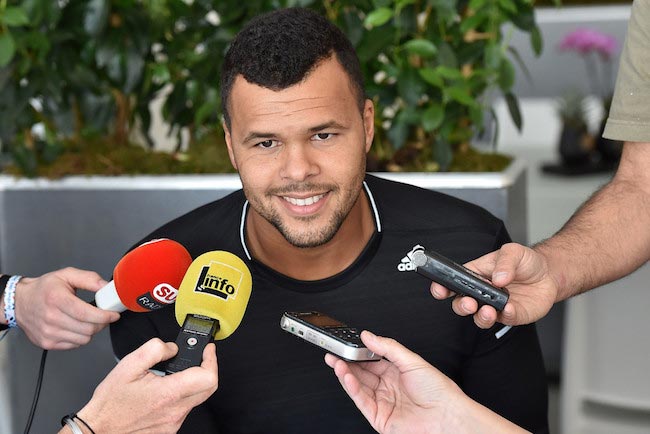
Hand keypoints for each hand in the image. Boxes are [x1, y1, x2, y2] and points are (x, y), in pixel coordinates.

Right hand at [12, 267, 119, 349]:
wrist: (19, 302)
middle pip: (88, 329)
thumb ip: (89, 279)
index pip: (86, 314)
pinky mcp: (47, 343)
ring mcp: (48, 333)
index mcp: (57, 299)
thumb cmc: (44, 288)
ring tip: (87, 320)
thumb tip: (107, 287)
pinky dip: (80, 337)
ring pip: (83, 339)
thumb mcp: (66, 275)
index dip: (105, 316)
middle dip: (101, 323)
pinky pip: (74, 345)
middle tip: (103, 316)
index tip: (113, 314)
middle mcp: (51, 318)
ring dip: (91, 331)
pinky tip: (76, 327)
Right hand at [73, 338, 217, 433]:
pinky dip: (181, 396)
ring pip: (197, 398)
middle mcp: (175, 410)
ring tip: (174, 375)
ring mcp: (174, 422)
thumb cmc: (111, 402)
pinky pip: (185, 408)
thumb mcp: (129, 365)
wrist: (99, 429)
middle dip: (207, 369)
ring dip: (192, 383)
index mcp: (168, 393)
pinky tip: (166, 391)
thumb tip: (172, 347)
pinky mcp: (170, 428)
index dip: (211, 360)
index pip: (207, 377)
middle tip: (200, 358)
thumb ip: (155, 349)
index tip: (208, 350)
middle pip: (208, 387)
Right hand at [326, 331, 527, 433]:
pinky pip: (361, 400)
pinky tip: (347, 376)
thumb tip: (369, 336)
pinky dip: (351, 388)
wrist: (447, 416)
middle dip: (346, 362)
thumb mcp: (412, 361)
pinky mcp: (379, 417)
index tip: (346, 344)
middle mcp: (388, 387)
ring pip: (358, 386)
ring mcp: (383, 402)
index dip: (357, 352)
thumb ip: (388, 347)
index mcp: (396, 373)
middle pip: (361, 373)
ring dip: (345, 373)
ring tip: (336, 361)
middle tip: (335, 351)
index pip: (371, 360)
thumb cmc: (439, 391)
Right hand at [429, 243, 558, 327]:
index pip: (453, 283)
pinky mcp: (512, 316)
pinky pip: (505, 320)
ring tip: (487, 310)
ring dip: (480, 317)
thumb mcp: (513, 252)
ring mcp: (495, 306)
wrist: (549, 274)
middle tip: (469, 302)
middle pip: (461, 304)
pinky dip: (505, 316)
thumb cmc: (526, 261)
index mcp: (475, 275)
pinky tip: (509, 308)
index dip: (442, 288)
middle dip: (461, 306)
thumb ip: (504, 262)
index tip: (439, 290)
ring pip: (479, 318)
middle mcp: (482, 293)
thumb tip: (498, 277)